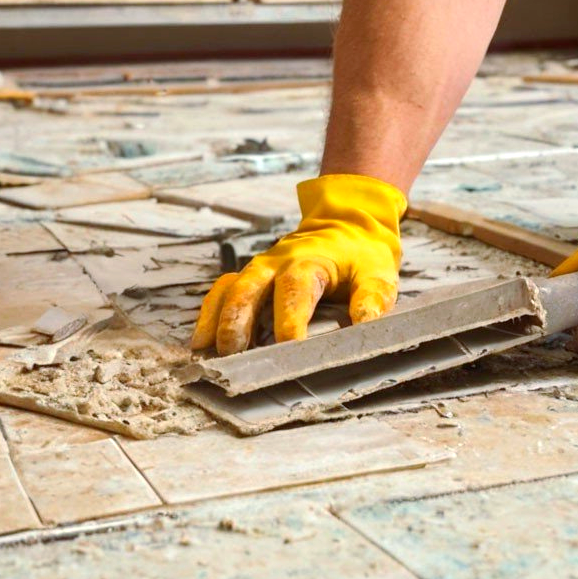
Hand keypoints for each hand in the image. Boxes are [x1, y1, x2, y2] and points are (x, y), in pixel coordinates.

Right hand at [191, 174, 404, 354]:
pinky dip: (209, 314)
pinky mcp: (253, 277)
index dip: (289, 319)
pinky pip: (224, 291)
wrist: (349, 225)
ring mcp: (260, 269)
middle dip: (237, 320)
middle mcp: (277, 262)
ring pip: (230, 290)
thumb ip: (372, 298)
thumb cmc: (362, 255)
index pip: (295, 290)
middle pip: (249, 288)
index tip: (288, 347)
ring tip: (206, 351)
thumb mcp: (377, 273)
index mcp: (309, 260)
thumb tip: (365, 323)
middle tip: (232, 353)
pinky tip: (200, 341)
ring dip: (216, 319)